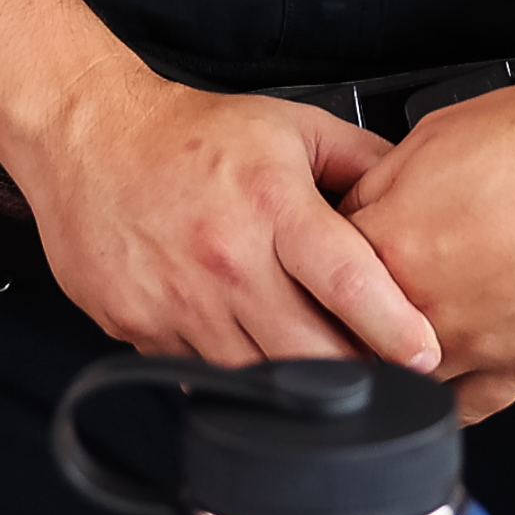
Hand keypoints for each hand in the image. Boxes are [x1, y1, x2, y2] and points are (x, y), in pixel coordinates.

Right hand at [0, 74, 439, 375]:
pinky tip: (248, 353)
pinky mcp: (140, 329)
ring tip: (319, 370)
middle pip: (310, 353)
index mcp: (273, 204)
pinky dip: (234, 379)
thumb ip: (363, 162)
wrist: (88, 136)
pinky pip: (202, 379)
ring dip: (297, 387)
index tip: (426, 357)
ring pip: (259, 379)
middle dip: (355, 373)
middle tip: (381, 374)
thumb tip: (423, 198)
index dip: (394, 328)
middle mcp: (227, 258)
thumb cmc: (189, 134)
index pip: (347, 280)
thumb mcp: (292, 127)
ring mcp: (180, 301)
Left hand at [338, 79, 514, 419]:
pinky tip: (439, 380)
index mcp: (393, 244)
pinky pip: (471, 405)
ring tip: (395, 337)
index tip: (322, 262)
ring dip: (393, 361)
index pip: (321, 272)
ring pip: (405, 378)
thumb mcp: (435, 135)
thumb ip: (383, 185)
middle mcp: (427, 306)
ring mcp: (476, 343)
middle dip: (348, 320)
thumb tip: (356, 206)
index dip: (319, 263)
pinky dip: (449, 398)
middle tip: (356, 300)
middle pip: (353, 338)